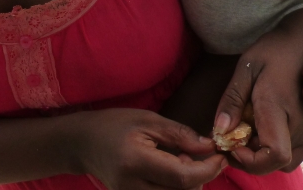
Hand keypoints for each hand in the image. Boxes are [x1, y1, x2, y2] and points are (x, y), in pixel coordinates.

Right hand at [78, 109, 226, 189]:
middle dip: (200, 178)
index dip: (208, 170)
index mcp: (137, 162)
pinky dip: (175, 189)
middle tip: (198, 155)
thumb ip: (179, 135)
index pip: (183, 178)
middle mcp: (133, 188)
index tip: (221, 157)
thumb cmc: (113, 125)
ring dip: (188, 185)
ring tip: (181, 162)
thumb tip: (209, 147)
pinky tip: (170, 173)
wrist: (81, 144)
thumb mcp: (148, 120)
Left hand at [213, 32, 302, 173]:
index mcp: (279, 107)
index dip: (251, 161)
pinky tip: (263, 125)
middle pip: (276, 163)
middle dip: (251, 157)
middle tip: (233, 136)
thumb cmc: (273, 50)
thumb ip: (232, 100)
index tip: (233, 144)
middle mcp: (300, 124)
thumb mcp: (246, 68)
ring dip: (264, 154)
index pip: (274, 156)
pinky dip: (276, 146)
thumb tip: (220, 131)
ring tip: (249, 129)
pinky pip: (294, 150)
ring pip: (287, 160)